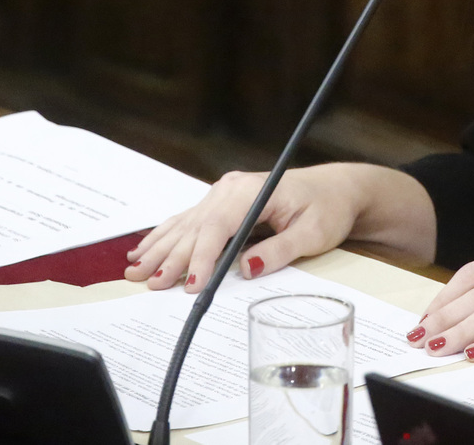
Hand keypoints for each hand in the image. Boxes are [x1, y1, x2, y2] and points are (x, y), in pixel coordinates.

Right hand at [125, 162, 436, 292]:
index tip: (191, 285)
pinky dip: (166, 237)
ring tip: (136, 271)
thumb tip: (247, 268)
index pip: (218, 227)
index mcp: (253, 191)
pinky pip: (188, 220)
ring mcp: (224, 193)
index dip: (202, 258)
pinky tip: (145, 249)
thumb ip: (280, 250)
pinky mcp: (222, 201)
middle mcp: (232, 188)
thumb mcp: (314, 233)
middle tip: (150, 285)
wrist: (336, 190)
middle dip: (171, 258)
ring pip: (185, 224)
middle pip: (195, 227)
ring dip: (160, 248)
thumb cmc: (328, 208)